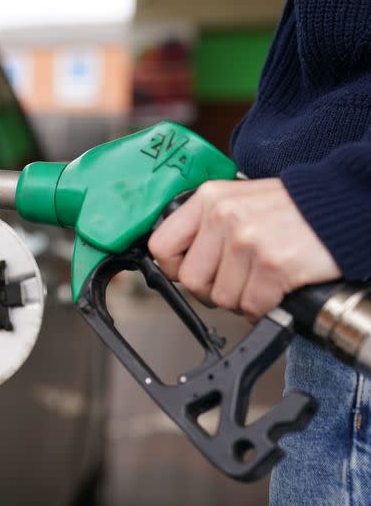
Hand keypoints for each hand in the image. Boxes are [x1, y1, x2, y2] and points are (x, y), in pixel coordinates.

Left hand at [148, 178, 340, 320]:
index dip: (175, 268)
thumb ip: (207, 225)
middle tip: (237, 280)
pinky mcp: (272, 264)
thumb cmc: (293, 209)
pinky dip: (265, 306)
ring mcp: (247, 240)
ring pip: (222, 298)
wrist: (345, 206)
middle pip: (191, 280)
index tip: (191, 271)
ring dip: (243, 298)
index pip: (161, 246)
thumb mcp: (240, 201)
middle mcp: (223, 216)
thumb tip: (177, 261)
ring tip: (262, 278)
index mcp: (209, 198)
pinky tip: (277, 288)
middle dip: (213, 290)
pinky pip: (252, 306)